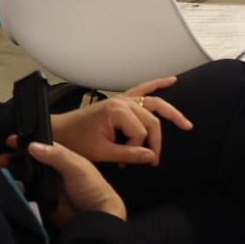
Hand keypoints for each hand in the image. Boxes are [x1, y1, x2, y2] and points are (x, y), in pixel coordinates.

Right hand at [10, 138, 127, 224]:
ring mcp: (45, 187)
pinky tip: (2, 186)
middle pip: (29, 162)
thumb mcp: (77, 167)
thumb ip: (57, 156)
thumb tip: (31, 146)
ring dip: (12, 174)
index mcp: (63, 159)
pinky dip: (14, 189)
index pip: (42, 147)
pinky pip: (24, 193)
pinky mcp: (39, 202)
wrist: (95, 217)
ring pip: (24, 177)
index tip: (9, 140)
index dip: (27, 143)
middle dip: (14, 159)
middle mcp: (52, 171)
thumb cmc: (91, 187)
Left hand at [51, 77, 192, 166]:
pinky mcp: (120, 100)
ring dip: (171, 113)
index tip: (123, 163)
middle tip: (154, 160)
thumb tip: (152, 157)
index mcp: (117, 112)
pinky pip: (143, 89)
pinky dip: (157, 84)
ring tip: (186, 124)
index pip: (140, 132)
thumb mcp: (100, 153)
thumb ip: (128, 154)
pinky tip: (172, 80)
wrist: (58, 132)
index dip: (136, 149)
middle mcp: (123, 101)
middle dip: (154, 141)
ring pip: (155, 104)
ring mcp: (122, 99)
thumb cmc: (75, 142)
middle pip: (151, 121)